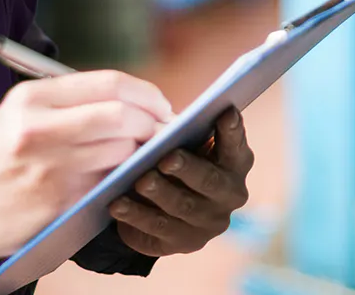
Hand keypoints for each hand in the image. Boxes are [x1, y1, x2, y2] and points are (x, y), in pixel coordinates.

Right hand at [0, 71, 174, 259]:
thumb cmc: (2, 155)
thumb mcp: (22, 113)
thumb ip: (72, 100)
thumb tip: (135, 100)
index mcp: (33, 98)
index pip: (108, 84)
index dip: (145, 93)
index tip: (160, 104)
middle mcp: (40, 129)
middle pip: (121, 116)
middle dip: (152, 122)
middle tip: (162, 130)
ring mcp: (50, 167)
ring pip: (121, 150)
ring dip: (141, 152)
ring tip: (142, 152)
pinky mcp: (59, 201)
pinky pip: (109, 182)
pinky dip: (124, 176)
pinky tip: (123, 175)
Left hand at [108, 107, 253, 257]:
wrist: (163, 205)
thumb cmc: (178, 160)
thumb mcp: (184, 144)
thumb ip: (182, 134)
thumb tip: (159, 127)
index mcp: (235, 163)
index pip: (236, 146)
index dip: (232, 131)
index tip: (225, 112)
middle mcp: (230, 195)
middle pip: (211, 181)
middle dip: (189, 168)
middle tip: (168, 158)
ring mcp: (209, 222)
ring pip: (183, 206)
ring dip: (160, 193)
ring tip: (140, 180)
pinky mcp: (184, 242)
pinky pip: (158, 228)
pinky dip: (136, 214)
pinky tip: (118, 204)